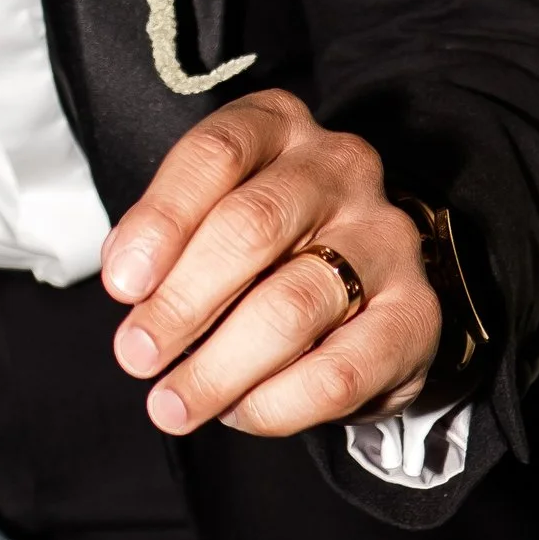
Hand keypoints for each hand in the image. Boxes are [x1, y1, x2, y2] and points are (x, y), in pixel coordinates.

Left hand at [100, 90, 441, 437]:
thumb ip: (165, 237)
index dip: (162, 220)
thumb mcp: (206, 215)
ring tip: (173, 404)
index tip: (122, 284)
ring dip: (219, 367)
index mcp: (278, 127)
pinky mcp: (415, 314)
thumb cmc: (264, 245)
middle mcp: (341, 168)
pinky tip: (239, 412)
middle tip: (137, 355)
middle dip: (182, 301)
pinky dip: (277, 403)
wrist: (363, 287)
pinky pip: (341, 372)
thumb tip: (129, 280)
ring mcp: (385, 238)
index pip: (216, 154)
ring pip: (292, 306)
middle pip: (252, 227)